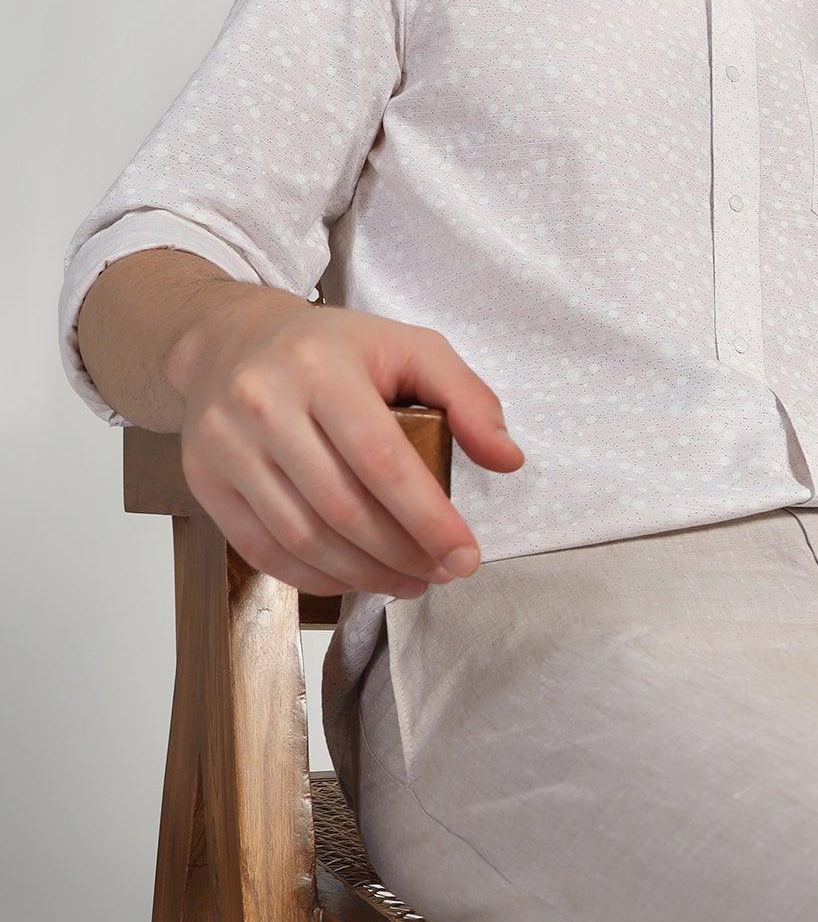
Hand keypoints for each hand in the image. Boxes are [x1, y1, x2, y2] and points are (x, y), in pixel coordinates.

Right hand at [165, 288, 524, 599]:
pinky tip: (355, 577)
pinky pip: (264, 550)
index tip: (464, 555)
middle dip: (403, 555)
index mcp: (322, 367)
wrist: (229, 340)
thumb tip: (507, 459)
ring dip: (364, 575)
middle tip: (442, 572)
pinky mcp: (204, 479)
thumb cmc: (331, 349)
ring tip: (408, 581)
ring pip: (304, 537)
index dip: (428, 519)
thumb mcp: (408, 347)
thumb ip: (467, 398)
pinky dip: (315, 577)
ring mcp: (226, 446)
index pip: (383, 461)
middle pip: (344, 508)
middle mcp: (265, 405)